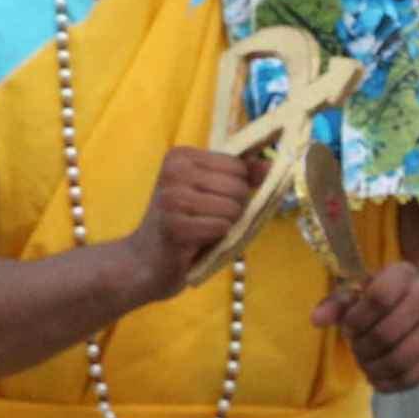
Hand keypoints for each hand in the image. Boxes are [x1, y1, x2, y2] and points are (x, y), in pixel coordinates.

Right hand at [128, 147, 260, 298]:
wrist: (145, 261)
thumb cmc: (183, 226)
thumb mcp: (211, 193)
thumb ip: (241, 176)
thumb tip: (273, 164)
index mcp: (181, 156)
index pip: (237, 165)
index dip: (237, 188)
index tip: (214, 201)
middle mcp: (174, 170)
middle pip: (237, 185)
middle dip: (233, 208)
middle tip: (208, 220)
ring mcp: (171, 197)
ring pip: (232, 207)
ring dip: (225, 225)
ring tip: (203, 231)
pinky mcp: (174, 224)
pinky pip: (220, 227)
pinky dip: (217, 238)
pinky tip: (197, 242)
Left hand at [315, 260, 418, 390]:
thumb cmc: (393, 298)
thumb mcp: (364, 290)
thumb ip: (338, 303)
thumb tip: (316, 320)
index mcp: (405, 274)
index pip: (379, 297)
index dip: (357, 318)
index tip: (348, 328)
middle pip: (387, 333)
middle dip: (363, 347)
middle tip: (356, 348)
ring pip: (400, 359)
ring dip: (373, 367)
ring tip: (365, 362)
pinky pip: (411, 378)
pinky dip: (388, 382)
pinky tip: (377, 376)